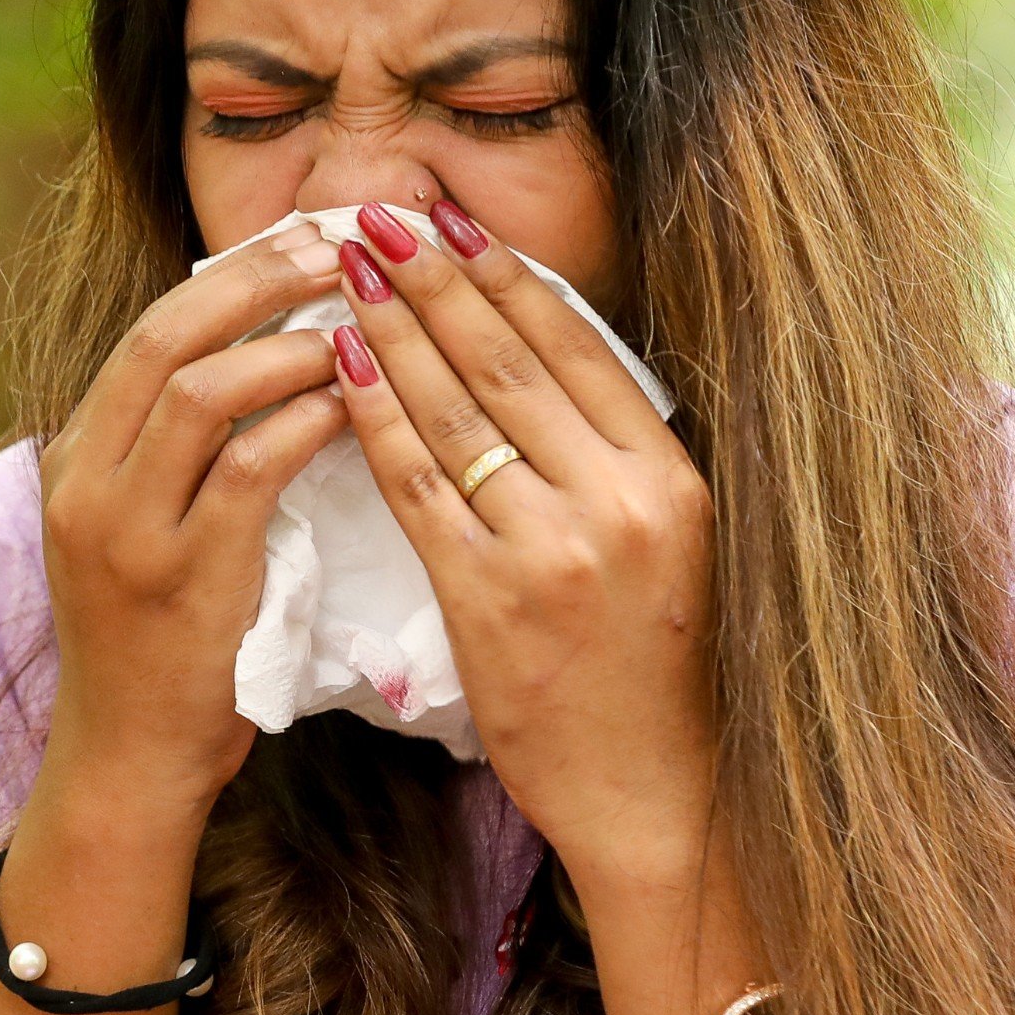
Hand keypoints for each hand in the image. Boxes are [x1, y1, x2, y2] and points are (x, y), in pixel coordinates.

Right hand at [37, 225, 352, 812]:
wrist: (127, 762)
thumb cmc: (157, 648)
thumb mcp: (139, 533)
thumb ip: (175, 454)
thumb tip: (265, 359)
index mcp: (74, 459)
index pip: (148, 331)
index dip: (232, 275)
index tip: (303, 240)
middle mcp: (84, 482)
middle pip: (165, 336)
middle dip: (258, 279)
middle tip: (338, 249)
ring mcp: (124, 530)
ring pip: (201, 392)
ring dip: (289, 348)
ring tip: (359, 328)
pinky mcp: (179, 578)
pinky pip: (247, 469)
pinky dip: (304, 424)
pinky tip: (356, 408)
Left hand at [321, 199, 719, 902]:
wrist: (661, 799)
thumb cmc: (662, 676)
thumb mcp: (674, 548)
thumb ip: (617, 462)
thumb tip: (547, 362)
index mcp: (672, 480)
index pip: (578, 350)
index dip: (507, 278)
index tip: (455, 223)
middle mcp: (619, 504)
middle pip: (508, 364)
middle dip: (435, 280)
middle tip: (378, 215)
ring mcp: (553, 552)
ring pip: (456, 414)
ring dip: (393, 330)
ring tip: (344, 271)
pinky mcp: (490, 601)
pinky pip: (418, 488)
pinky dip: (374, 419)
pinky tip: (341, 367)